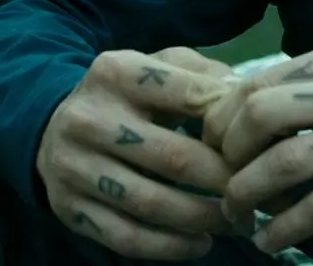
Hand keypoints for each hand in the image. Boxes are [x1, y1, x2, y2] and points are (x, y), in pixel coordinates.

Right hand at [36, 47, 249, 260]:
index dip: (233, 126)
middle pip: (175, 159)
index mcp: (117, 72)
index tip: (259, 147)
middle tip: (256, 195)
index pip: (190, 97)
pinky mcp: (68, 207)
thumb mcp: (160, 66)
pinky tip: (200, 243)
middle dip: (226, 182)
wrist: (53, 127)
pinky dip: (172, 247)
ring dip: (205, 219)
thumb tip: (248, 102)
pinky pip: (127, 238)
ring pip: (152, 204)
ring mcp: (73, 166)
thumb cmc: (128, 96)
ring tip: (236, 222)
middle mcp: (89, 118)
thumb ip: (207, 75)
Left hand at [202, 40, 312, 253]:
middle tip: (220, 178)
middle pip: (264, 114)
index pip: (264, 79)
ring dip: (248, 194)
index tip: (215, 145)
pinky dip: (286, 228)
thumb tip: (242, 107)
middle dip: (228, 151)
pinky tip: (271, 242)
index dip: (226, 116)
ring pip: (287, 163)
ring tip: (237, 214)